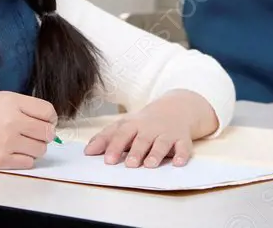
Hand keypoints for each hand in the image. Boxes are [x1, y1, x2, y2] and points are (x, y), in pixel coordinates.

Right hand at [0, 92, 57, 169]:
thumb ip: (16, 106)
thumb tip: (37, 117)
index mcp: (10, 101)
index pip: (47, 111)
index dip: (50, 118)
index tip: (47, 121)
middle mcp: (12, 121)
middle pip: (47, 132)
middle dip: (45, 134)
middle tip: (37, 135)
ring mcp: (7, 142)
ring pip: (40, 149)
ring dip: (35, 148)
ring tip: (23, 144)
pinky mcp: (0, 161)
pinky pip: (27, 163)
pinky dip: (25, 160)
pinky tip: (15, 153)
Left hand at [83, 90, 218, 167]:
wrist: (177, 107)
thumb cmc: (146, 121)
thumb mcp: (125, 124)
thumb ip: (106, 137)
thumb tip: (87, 152)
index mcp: (134, 125)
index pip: (122, 134)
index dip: (114, 147)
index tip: (107, 160)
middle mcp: (150, 128)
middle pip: (142, 140)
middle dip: (136, 152)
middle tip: (129, 164)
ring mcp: (167, 133)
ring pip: (161, 143)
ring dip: (156, 154)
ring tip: (149, 164)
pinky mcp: (183, 139)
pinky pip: (184, 146)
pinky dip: (182, 154)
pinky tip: (179, 163)